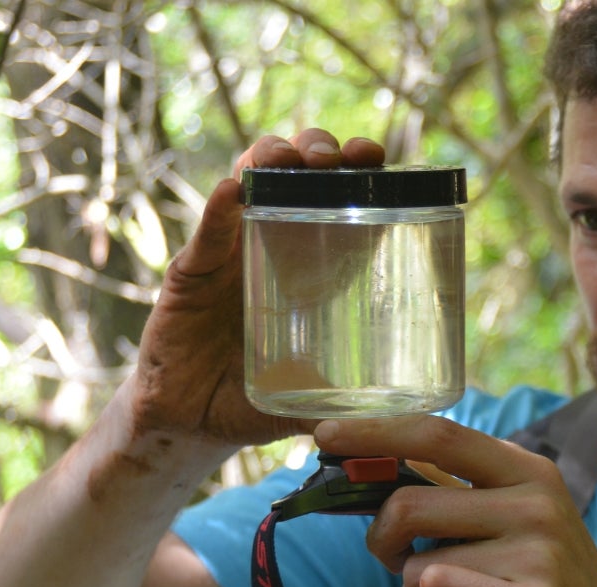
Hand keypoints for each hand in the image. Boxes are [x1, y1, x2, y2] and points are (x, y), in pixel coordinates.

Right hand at [128, 130, 384, 450]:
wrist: (190, 424)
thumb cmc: (253, 400)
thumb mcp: (312, 398)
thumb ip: (351, 406)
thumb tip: (406, 425)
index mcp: (311, 269)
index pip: (340, 203)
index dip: (359, 174)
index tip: (378, 158)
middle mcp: (272, 248)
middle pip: (297, 178)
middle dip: (318, 152)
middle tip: (339, 157)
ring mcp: (230, 254)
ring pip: (249, 186)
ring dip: (271, 160)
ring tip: (291, 158)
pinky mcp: (191, 274)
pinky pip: (206, 234)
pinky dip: (220, 210)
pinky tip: (235, 189)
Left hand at [313, 415, 596, 586]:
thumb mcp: (516, 525)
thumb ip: (457, 497)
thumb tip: (373, 468)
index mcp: (528, 472)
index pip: (438, 434)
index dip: (376, 431)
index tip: (326, 433)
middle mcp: (536, 501)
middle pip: (408, 501)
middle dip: (381, 542)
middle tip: (397, 566)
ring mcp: (537, 551)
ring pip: (416, 562)